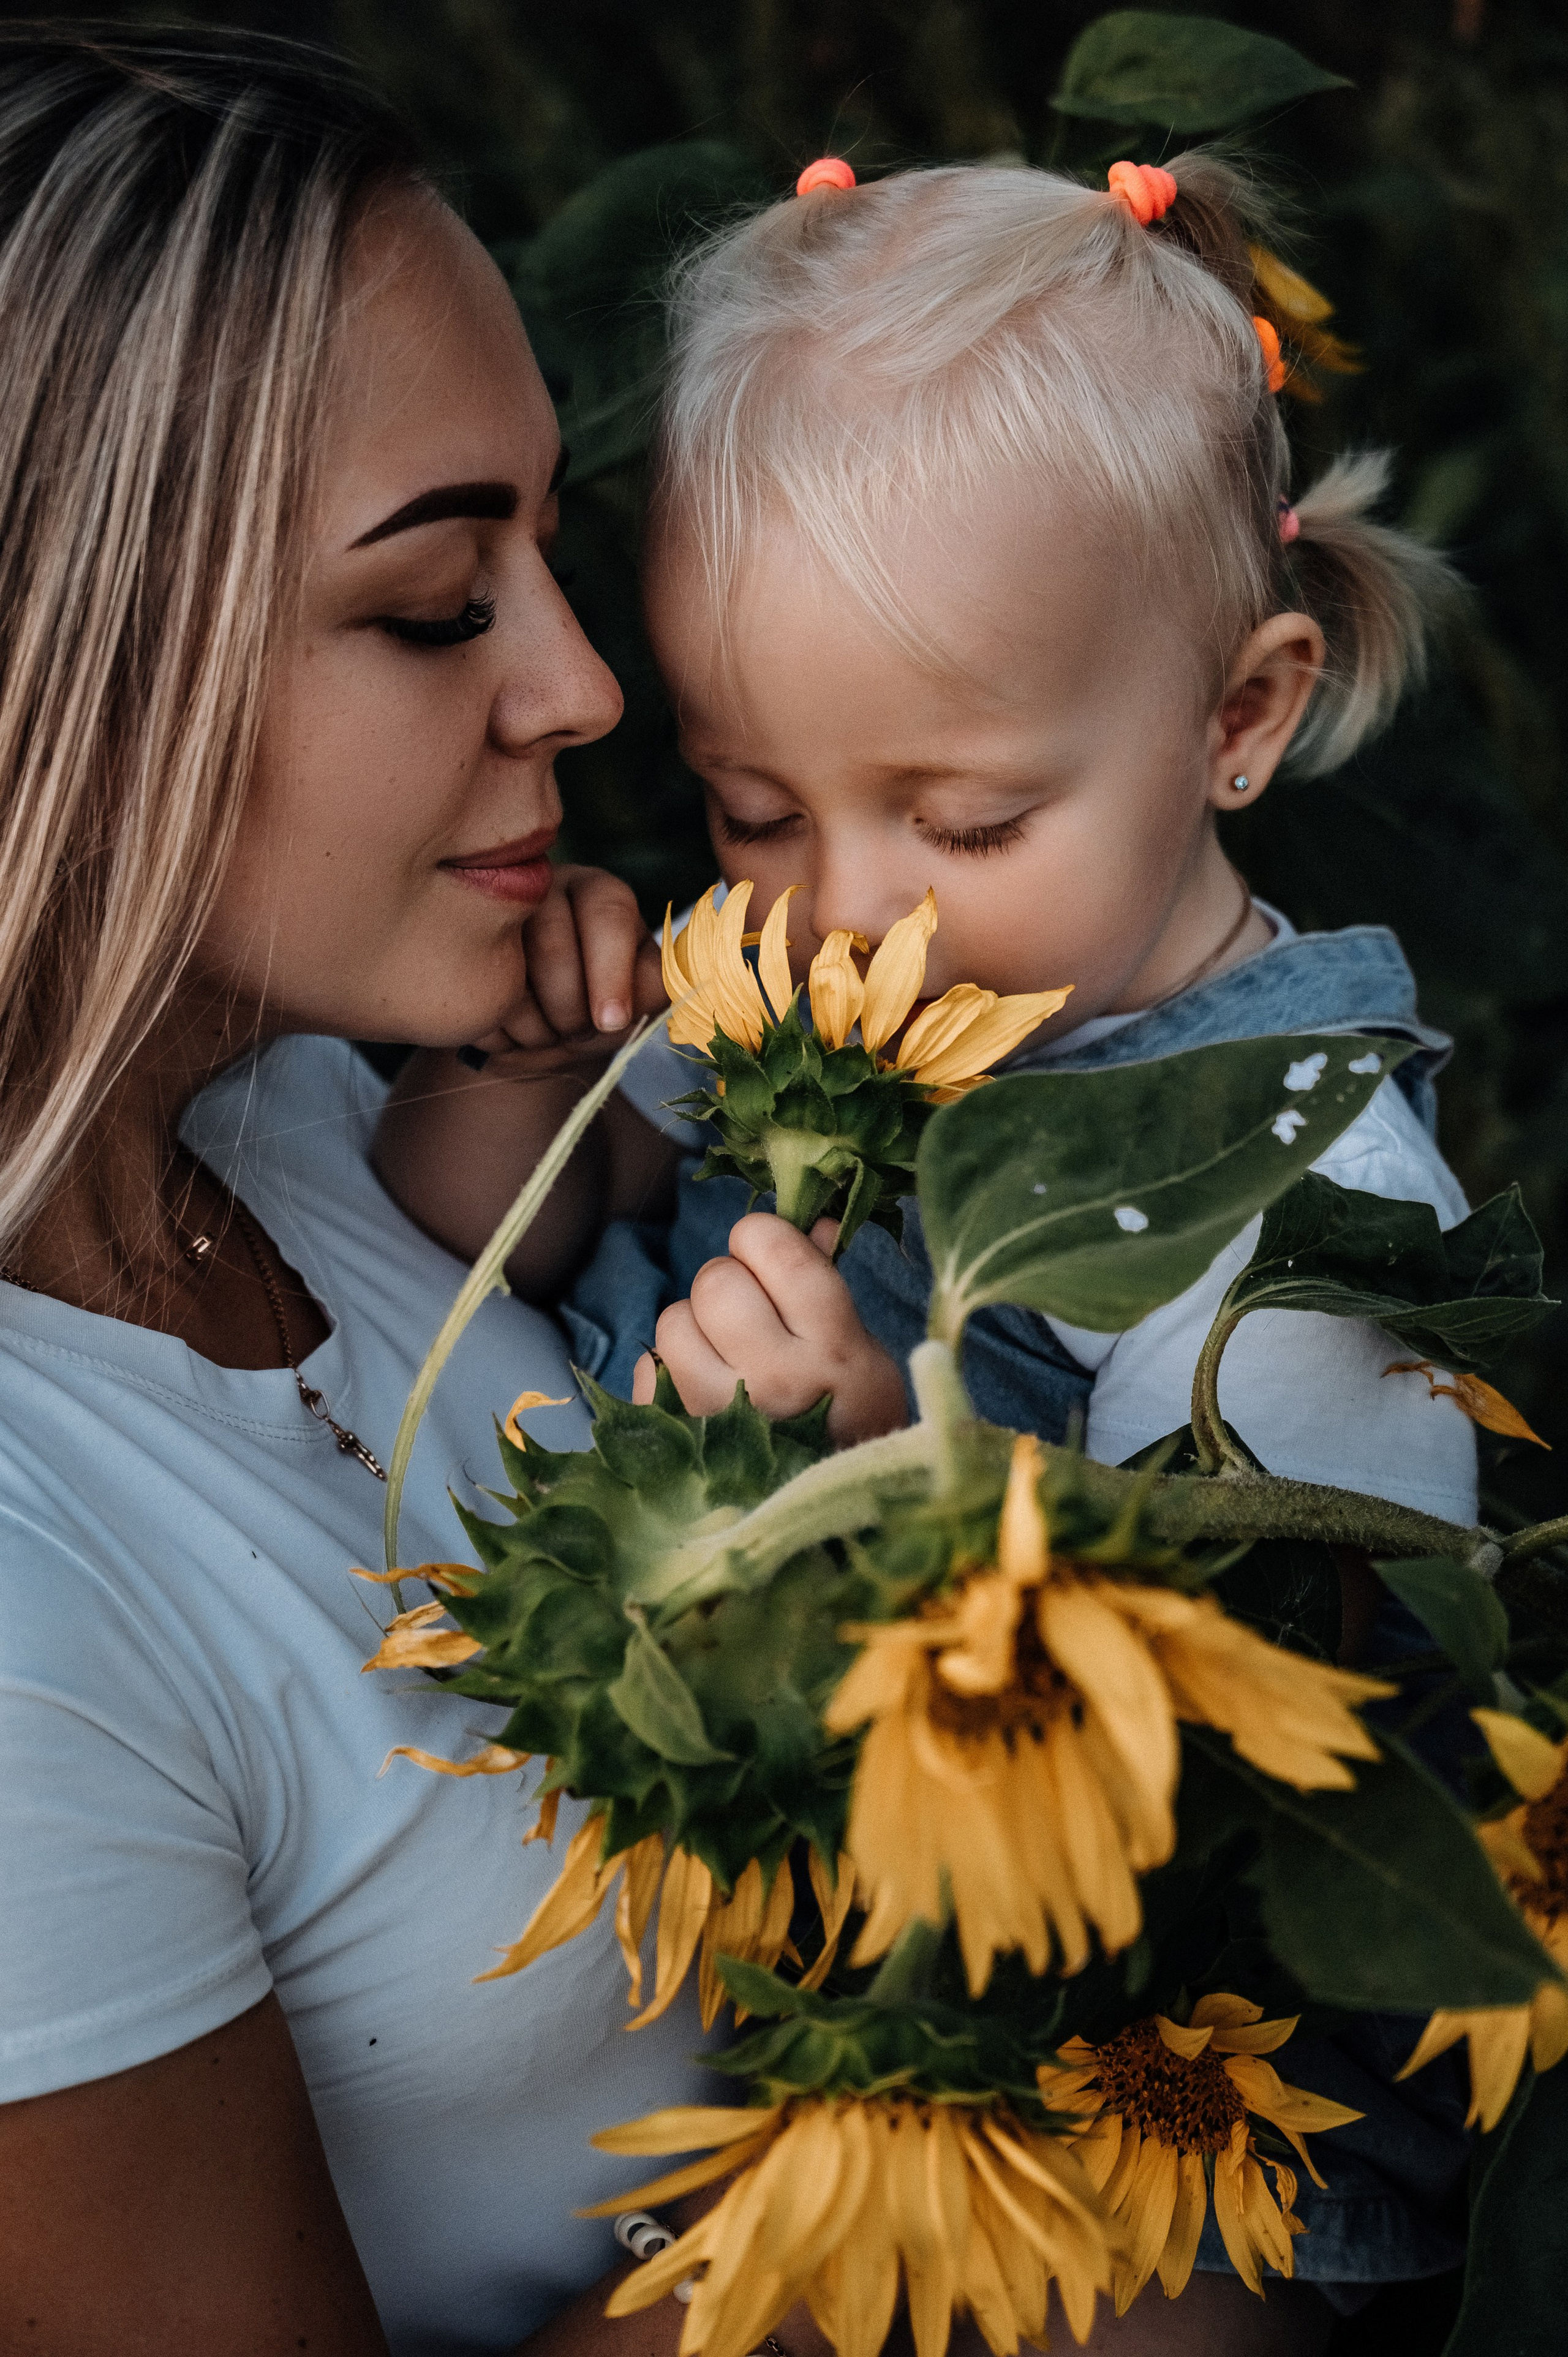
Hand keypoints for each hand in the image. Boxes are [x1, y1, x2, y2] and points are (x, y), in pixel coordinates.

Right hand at [472, 865, 665, 1079]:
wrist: (545, 1035)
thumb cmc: (604, 1011)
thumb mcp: (641, 1001)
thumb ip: (658, 985)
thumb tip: (679, 982)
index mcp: (602, 894)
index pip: (607, 912)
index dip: (609, 971)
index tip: (611, 1021)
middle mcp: (545, 887)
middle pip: (552, 943)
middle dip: (568, 1009)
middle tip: (577, 1035)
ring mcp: (491, 915)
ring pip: (506, 970)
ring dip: (532, 1025)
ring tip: (546, 1036)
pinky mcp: (454, 949)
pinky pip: (469, 994)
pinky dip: (495, 1031)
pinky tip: (510, 1032)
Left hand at [632, 1213, 908, 1446]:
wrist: (830, 1520)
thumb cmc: (848, 1421)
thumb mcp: (862, 1353)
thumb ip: (826, 1287)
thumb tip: (806, 1222)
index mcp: (834, 1349)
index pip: (775, 1251)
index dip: (761, 1238)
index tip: (768, 1256)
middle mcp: (776, 1381)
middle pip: (715, 1282)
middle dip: (727, 1283)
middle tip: (746, 1312)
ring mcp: (719, 1417)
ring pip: (673, 1321)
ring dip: (694, 1328)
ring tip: (724, 1356)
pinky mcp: (675, 1443)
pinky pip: (646, 1368)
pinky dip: (667, 1371)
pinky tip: (701, 1390)